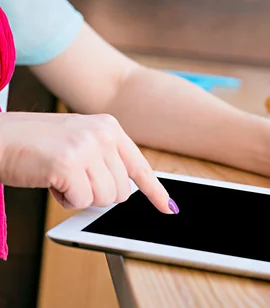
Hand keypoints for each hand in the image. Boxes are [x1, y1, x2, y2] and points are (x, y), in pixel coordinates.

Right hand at [0, 112, 175, 212]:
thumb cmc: (33, 144)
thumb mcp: (78, 141)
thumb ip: (104, 159)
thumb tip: (126, 190)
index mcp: (109, 127)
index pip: (140, 166)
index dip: (155, 191)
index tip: (169, 209)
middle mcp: (103, 134)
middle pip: (122, 191)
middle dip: (97, 194)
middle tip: (73, 179)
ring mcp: (88, 147)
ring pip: (105, 199)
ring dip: (80, 197)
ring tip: (60, 176)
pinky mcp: (69, 164)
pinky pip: (81, 202)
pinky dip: (64, 200)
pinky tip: (50, 181)